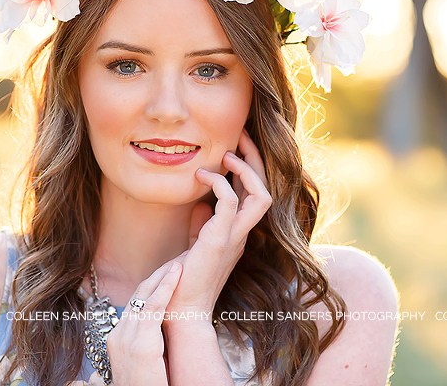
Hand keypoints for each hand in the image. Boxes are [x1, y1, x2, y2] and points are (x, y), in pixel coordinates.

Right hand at [106, 251, 187, 385]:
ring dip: (164, 276)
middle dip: (158, 276)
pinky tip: (177, 274)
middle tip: (177, 260)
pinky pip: (154, 306)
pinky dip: (166, 287)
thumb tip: (160, 336)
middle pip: (138, 295)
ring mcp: (127, 338)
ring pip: (145, 295)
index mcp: (117, 339)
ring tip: (180, 261)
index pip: (135, 303)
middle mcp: (118, 335)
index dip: (153, 286)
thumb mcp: (145, 363)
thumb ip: (148, 345)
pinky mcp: (141, 342)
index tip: (169, 273)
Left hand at [164, 128, 271, 323]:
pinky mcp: (219, 240)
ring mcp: (234, 237)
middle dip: (256, 159)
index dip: (252, 168)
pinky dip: (217, 183)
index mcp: (239, 233)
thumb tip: (200, 203)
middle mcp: (243, 233)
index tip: (234, 146)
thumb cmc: (183, 281)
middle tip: (240, 136)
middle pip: (267, 189)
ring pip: (261, 195)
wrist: (180, 311)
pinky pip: (230, 201)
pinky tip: (199, 177)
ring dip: (245, 169)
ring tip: (224, 154)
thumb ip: (202, 224)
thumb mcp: (195, 244)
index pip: (258, 194)